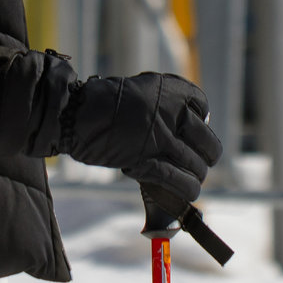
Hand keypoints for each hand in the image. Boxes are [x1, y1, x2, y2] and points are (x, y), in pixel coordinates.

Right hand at [58, 72, 221, 204]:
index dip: (198, 123)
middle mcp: (171, 112)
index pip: (202, 106)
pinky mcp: (148, 161)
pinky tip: (185, 192)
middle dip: (206, 155)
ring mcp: (161, 138)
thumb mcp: (139, 91)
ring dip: (194, 176)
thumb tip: (187, 126)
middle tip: (196, 161)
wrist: (74, 114)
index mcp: (169, 89)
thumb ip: (164, 104)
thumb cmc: (102, 103)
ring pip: (196, 165)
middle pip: (208, 142)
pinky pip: (180, 181)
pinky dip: (186, 190)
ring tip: (188, 180)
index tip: (189, 131)